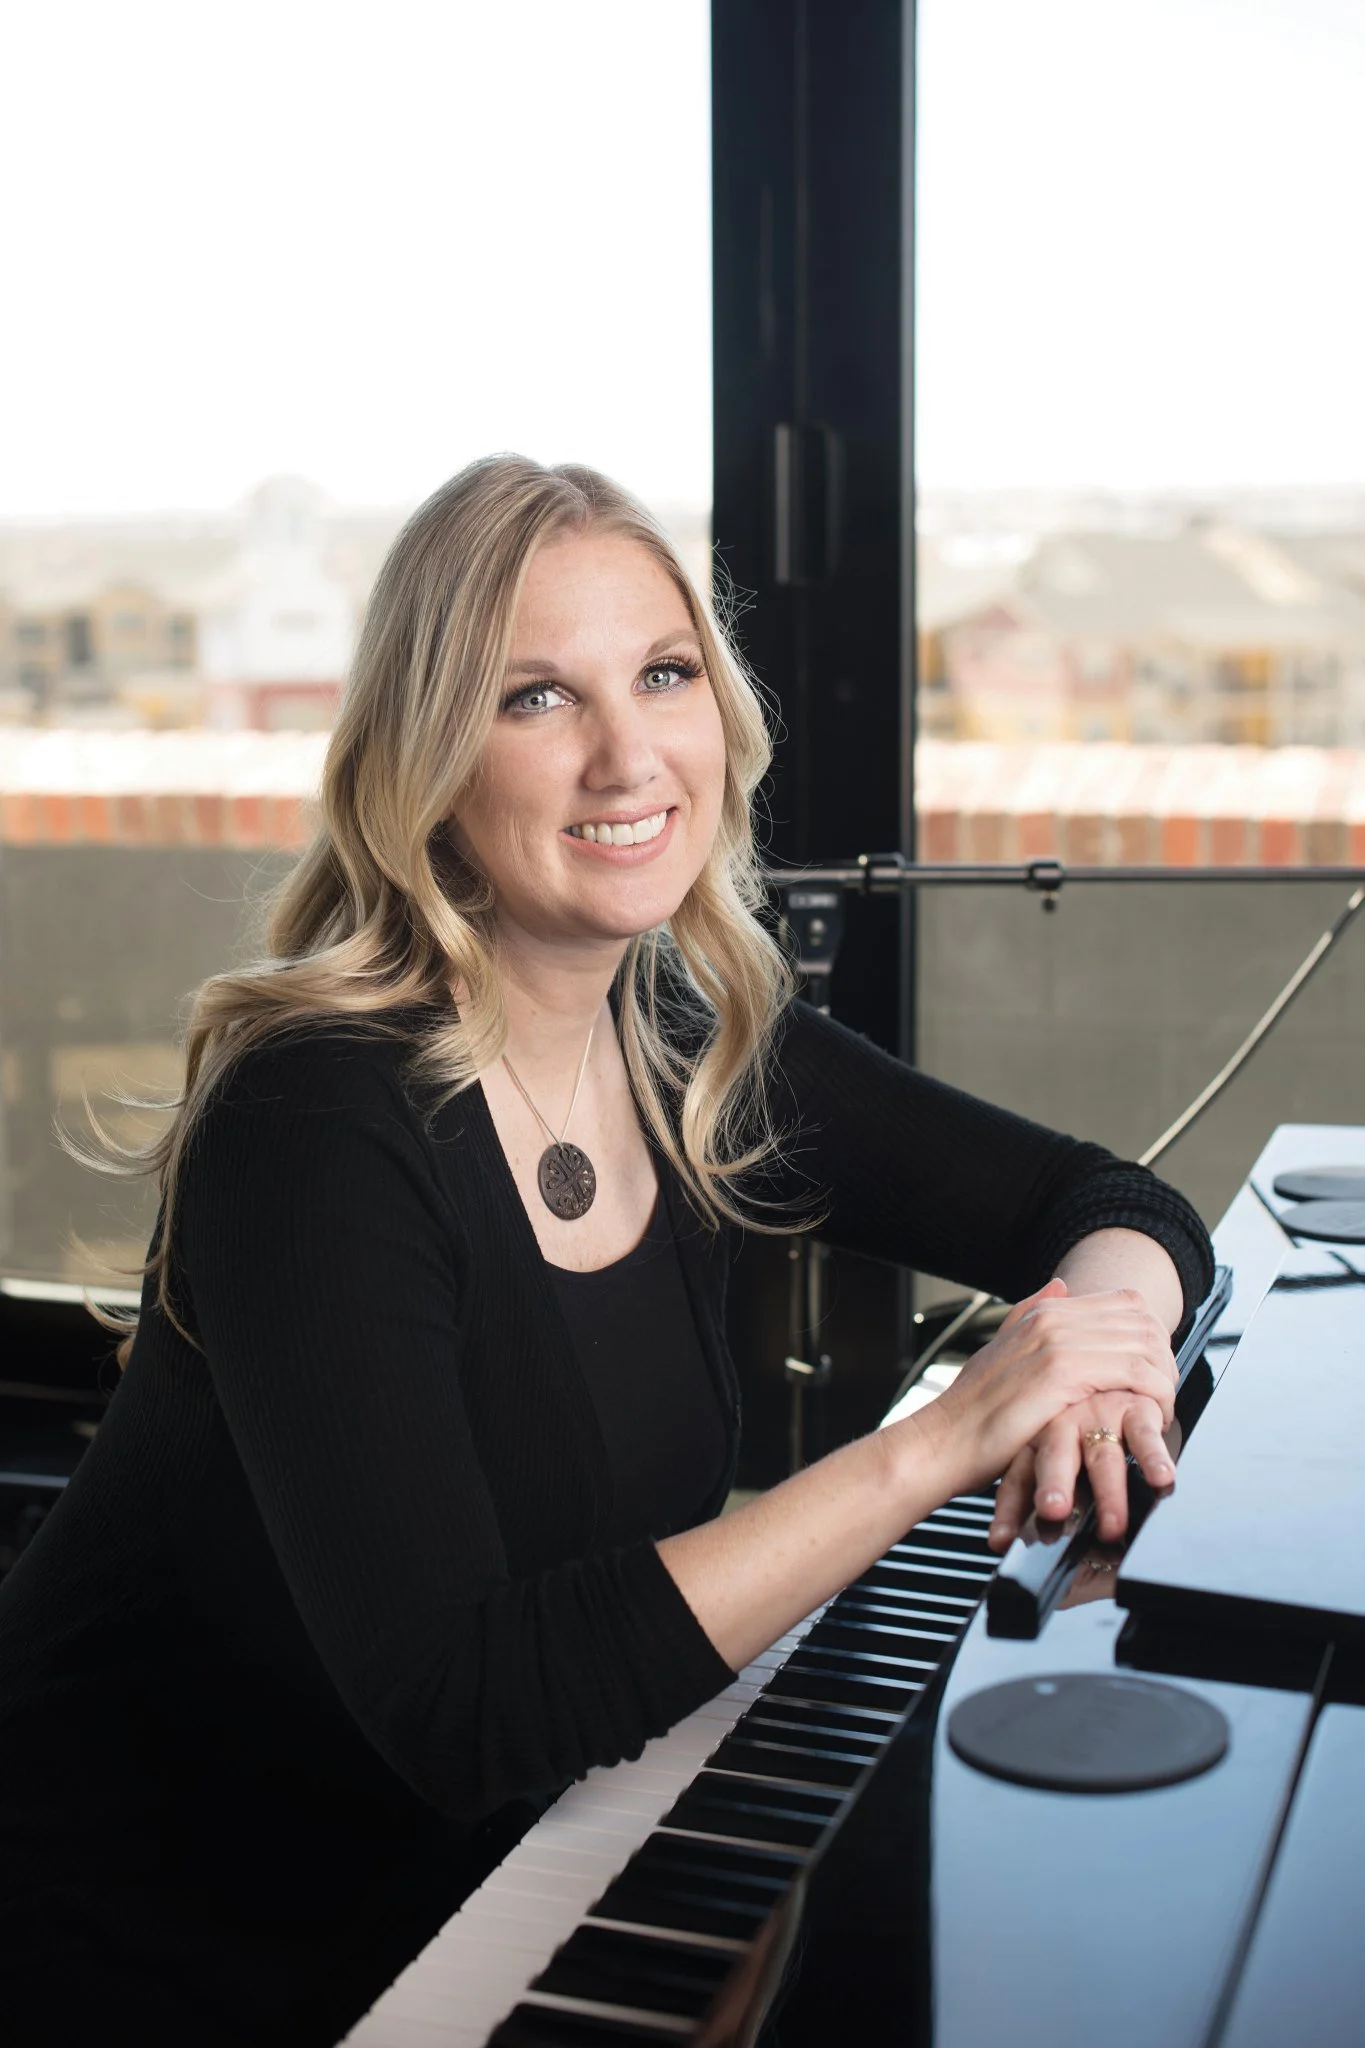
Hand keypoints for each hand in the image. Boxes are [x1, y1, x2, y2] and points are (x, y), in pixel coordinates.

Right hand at [912, 1277, 1176, 1513]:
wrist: (944, 1443)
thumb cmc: (974, 1412)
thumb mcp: (1001, 1352)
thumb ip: (1030, 1314)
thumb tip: (1059, 1285)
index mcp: (1043, 1312)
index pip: (1127, 1302)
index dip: (1152, 1335)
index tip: (1156, 1369)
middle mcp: (1053, 1319)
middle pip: (1143, 1319)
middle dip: (1166, 1357)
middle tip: (1165, 1392)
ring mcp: (1058, 1342)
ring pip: (1146, 1344)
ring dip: (1166, 1377)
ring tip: (1162, 1406)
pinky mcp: (1064, 1373)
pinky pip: (1136, 1372)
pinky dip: (1157, 1393)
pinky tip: (1154, 1416)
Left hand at [988, 1388, 1176, 1552]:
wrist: (1104, 1357)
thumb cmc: (1065, 1411)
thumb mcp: (1038, 1439)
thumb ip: (1028, 1480)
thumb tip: (1003, 1538)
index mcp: (1034, 1437)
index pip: (1017, 1476)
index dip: (1008, 1509)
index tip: (1000, 1541)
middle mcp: (1063, 1427)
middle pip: (1055, 1461)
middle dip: (1053, 1487)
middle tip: (1052, 1512)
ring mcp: (1099, 1417)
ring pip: (1102, 1459)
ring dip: (1107, 1493)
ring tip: (1112, 1527)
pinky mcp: (1134, 1408)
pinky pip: (1144, 1434)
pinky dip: (1153, 1457)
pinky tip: (1161, 1478)